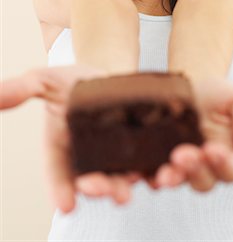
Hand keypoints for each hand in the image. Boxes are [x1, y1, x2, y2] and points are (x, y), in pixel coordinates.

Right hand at [0, 65, 142, 211]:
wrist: (108, 74)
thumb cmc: (74, 81)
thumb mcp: (48, 80)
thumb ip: (24, 89)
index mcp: (64, 148)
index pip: (59, 173)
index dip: (60, 190)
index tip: (66, 206)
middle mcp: (89, 159)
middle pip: (92, 181)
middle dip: (98, 189)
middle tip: (105, 192)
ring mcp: (116, 158)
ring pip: (121, 179)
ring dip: (125, 188)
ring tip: (128, 192)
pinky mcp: (142, 150)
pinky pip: (148, 166)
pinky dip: (154, 173)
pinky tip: (161, 175)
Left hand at [145, 76, 232, 191]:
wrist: (188, 83)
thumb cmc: (217, 95)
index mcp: (229, 156)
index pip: (231, 170)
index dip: (223, 164)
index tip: (212, 149)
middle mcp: (205, 166)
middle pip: (204, 181)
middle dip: (194, 170)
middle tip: (181, 156)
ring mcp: (180, 165)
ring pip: (179, 180)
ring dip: (172, 178)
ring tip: (163, 173)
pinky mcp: (157, 159)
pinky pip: (153, 173)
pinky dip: (150, 175)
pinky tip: (145, 172)